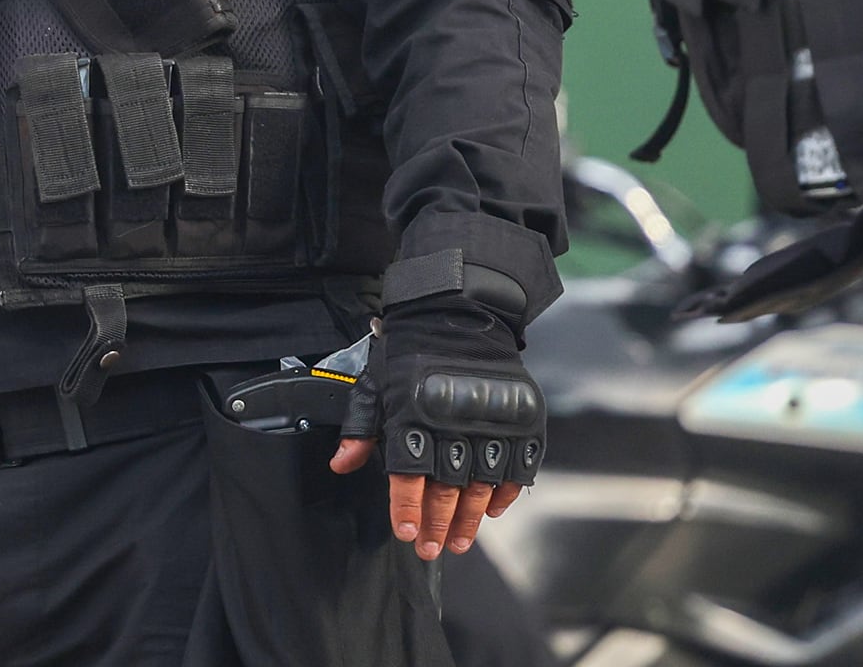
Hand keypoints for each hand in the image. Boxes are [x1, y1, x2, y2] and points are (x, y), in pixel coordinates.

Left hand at [328, 304, 542, 560]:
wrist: (460, 311)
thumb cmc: (410, 351)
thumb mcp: (375, 382)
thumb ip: (361, 427)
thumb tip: (341, 465)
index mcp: (413, 415)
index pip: (408, 474)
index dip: (407, 508)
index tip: (408, 534)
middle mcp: (452, 423)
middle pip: (445, 488)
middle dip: (438, 525)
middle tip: (434, 551)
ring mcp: (491, 422)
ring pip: (481, 485)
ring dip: (470, 518)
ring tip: (460, 541)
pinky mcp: (521, 419)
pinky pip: (517, 467)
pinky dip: (506, 492)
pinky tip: (493, 511)